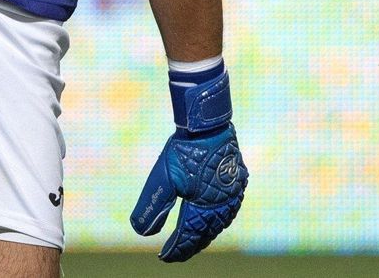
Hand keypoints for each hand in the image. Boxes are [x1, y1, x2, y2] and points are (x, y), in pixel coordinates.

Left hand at [129, 62, 245, 260]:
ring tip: (190, 241)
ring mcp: (233, 193)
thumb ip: (153, 206)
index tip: (164, 256)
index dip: (177, 249)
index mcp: (206, 206)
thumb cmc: (185, 149)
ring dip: (203, 234)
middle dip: (190, 244)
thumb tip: (141, 232)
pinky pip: (227, 208)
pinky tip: (210, 219)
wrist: (208, 122)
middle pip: (205, 233)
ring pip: (218, 222)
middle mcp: (224, 204)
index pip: (189, 236)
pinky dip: (215, 218)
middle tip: (175, 253)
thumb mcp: (163, 178)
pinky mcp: (237, 181)